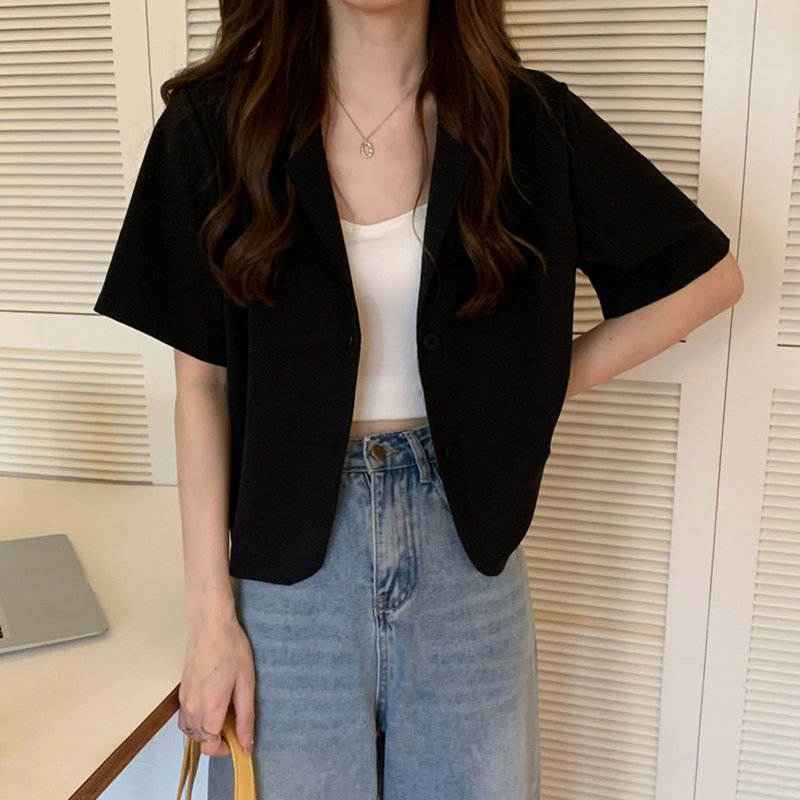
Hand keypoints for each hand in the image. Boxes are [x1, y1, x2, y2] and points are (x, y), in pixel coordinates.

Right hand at [178, 610, 255, 757]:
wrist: (209, 625)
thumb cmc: (231, 649)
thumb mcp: (246, 683)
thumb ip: (245, 718)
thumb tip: (246, 746)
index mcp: (209, 709)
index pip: (210, 747)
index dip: (224, 749)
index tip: (238, 740)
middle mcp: (192, 708)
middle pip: (200, 740)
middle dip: (217, 739)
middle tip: (235, 722)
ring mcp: (184, 699)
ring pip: (190, 730)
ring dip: (205, 730)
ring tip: (224, 713)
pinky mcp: (181, 690)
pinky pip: (185, 716)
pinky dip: (196, 720)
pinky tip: (211, 703)